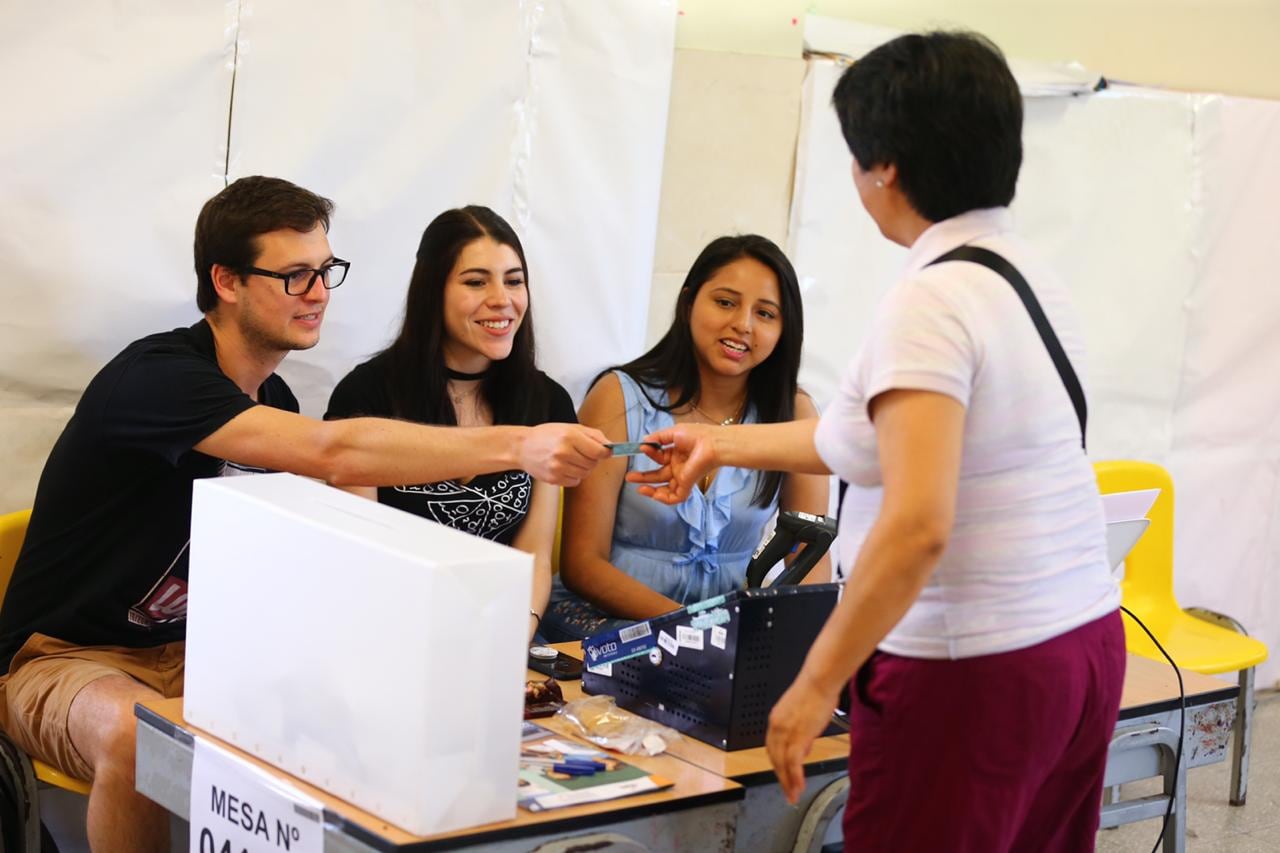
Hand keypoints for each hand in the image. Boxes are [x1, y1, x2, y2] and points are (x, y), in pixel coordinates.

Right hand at [519, 423, 610, 485]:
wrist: (523, 447)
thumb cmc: (547, 435)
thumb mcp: (570, 427)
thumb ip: (593, 435)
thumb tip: (610, 446)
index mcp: (569, 437)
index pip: (598, 451)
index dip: (605, 453)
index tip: (605, 452)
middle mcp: (563, 453)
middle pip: (593, 463)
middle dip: (592, 459)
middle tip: (582, 452)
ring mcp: (558, 468)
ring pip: (585, 473)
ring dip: (583, 467)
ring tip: (572, 459)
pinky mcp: (554, 479)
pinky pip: (575, 481)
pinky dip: (574, 475)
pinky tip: (564, 466)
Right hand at [624, 422, 718, 503]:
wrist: (711, 444)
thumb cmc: (696, 436)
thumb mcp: (673, 433)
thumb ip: (658, 437)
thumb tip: (644, 441)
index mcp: (676, 454)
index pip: (659, 457)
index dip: (650, 454)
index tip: (642, 448)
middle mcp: (678, 467)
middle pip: (658, 476)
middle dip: (643, 477)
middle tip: (629, 477)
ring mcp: (682, 477)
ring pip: (664, 489)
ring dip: (650, 490)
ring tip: (637, 488)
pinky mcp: (686, 486)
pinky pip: (674, 497)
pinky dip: (662, 498)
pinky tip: (651, 493)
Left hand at [765, 670, 840, 803]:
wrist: (819, 679)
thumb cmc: (816, 691)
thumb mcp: (804, 713)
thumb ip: (801, 731)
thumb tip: (804, 747)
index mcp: (776, 719)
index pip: (773, 748)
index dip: (778, 764)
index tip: (784, 775)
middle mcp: (776, 726)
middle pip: (775, 758)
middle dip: (781, 777)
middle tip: (788, 791)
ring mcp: (786, 732)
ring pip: (782, 763)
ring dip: (788, 782)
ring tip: (794, 795)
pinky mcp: (798, 736)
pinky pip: (793, 762)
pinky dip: (795, 777)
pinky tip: (799, 786)